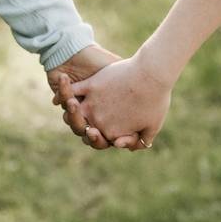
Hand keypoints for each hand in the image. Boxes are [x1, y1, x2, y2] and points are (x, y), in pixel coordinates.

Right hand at [54, 55, 171, 151]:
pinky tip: (64, 88)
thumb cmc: (156, 100)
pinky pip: (72, 91)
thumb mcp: (153, 125)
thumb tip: (132, 148)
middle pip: (82, 128)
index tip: (113, 126)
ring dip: (71, 110)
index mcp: (111, 134)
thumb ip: (142, 141)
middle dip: (86, 125)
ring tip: (73, 104)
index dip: (105, 135)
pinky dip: (65, 91)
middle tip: (89, 119)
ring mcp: (92, 103)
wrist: (152, 73)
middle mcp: (97, 121)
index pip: (99, 140)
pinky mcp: (91, 85)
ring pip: (73, 111)